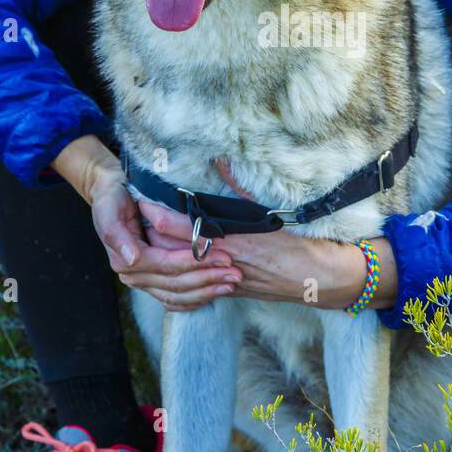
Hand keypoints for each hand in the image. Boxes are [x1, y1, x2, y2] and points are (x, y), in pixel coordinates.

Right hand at [90, 164, 242, 310]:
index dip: (196, 262)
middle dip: (208, 278)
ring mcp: (143, 282)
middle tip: (236, 273)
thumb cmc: (112, 198)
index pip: (167, 265)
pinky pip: (176, 300)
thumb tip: (132, 259)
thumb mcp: (109, 208)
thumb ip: (117, 234)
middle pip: (176, 284)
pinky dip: (196, 299)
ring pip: (179, 296)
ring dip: (207, 291)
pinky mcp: (152, 283)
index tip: (223, 257)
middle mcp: (134, 275)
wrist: (110, 196)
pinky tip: (216, 293)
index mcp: (126, 260)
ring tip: (232, 283)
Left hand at [116, 156, 384, 311]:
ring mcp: (222, 279)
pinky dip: (175, 281)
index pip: (178, 226)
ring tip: (140, 243)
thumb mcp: (270, 211)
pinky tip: (165, 274)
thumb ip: (239, 188)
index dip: (154, 214)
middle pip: (169, 252)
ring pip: (176, 273)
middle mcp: (219, 262)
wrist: (319, 279)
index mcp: (227, 239)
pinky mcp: (228, 291)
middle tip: (132, 220)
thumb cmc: (300, 243)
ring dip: (157, 259)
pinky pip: (191, 289)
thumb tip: (220, 161)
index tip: (140, 199)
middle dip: (147, 237)